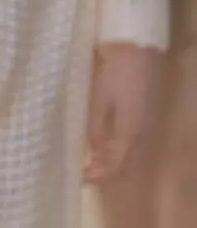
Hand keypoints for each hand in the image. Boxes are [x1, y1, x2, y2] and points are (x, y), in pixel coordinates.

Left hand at [85, 43, 164, 182]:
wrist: (138, 49)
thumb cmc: (114, 73)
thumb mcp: (98, 100)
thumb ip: (95, 128)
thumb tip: (92, 151)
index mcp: (130, 132)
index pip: (116, 165)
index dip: (98, 175)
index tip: (80, 178)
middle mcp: (143, 132)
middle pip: (126, 162)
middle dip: (105, 171)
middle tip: (83, 172)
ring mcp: (147, 123)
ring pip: (130, 152)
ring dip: (112, 160)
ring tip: (90, 161)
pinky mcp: (146, 114)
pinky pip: (132, 140)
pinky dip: (118, 147)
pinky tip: (103, 144)